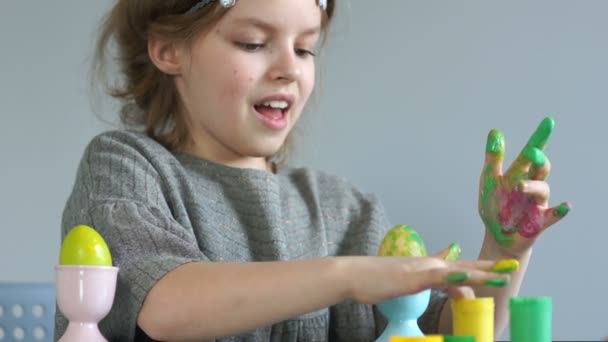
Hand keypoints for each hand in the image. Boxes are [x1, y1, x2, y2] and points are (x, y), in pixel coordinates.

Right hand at [345, 253, 509, 303]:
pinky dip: (455, 279)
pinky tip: (468, 280)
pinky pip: (439, 278)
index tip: (500, 269)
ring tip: (503, 276)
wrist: (353, 274)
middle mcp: (429, 264)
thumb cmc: (375, 279)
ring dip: (482, 274)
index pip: (459, 268)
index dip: (480, 269)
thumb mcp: (403, 278)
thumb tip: (432, 268)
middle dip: (490, 269)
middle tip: (512, 266)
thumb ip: (421, 273)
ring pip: (458, 272)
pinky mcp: (413, 277)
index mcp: (428, 267)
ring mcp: (422, 269)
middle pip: (466, 267)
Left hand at [479, 117, 570, 256]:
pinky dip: (560, 212)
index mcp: (518, 174)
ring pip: (543, 190)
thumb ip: (493, 158)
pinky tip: (565, 206)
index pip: (529, 154)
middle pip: (541, 169)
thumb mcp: (489, 181)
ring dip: (533, 186)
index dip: (539, 137)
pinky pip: (553, 216)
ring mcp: (537, 203)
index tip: (549, 121)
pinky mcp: (539, 222)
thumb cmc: (495, 205)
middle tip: (531, 152)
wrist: (498, 235)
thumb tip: (495, 131)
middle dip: (539, 160)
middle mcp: (531, 186)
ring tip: (519, 186)